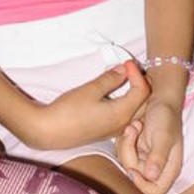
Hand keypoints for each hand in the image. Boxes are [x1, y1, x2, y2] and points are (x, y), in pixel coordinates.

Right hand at [28, 61, 149, 149]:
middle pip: (144, 103)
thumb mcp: (90, 90)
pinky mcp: (106, 131)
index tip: (125, 61)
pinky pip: (126, 116)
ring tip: (126, 78)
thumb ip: (109, 79)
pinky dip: (128, 102)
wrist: (49, 131)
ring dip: (135, 94)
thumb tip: (124, 70)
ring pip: (136, 111)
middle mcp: (124, 124)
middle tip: (131, 68)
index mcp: (122, 113)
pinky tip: (116, 94)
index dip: (137, 73)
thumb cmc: (69, 110)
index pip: (142, 91)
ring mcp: (115, 130)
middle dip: (141, 83)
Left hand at [115, 97, 182, 193]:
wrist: (159, 100)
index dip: (142, 185)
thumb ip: (158, 156)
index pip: (154, 192)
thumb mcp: (163, 136)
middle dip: (130, 154)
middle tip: (133, 131)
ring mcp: (144, 159)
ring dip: (126, 143)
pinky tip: (132, 126)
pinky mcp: (134, 149)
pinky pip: (121, 151)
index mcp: (168, 169)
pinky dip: (124, 138)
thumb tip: (151, 177)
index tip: (133, 169)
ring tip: (135, 125)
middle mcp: (156, 167)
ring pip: (126, 163)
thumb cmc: (166, 117)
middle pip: (135, 177)